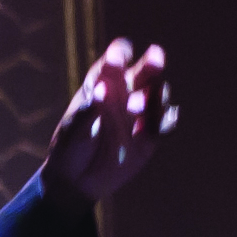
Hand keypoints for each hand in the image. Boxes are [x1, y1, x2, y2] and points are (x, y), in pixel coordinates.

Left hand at [41, 39, 177, 212]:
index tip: (116, 59)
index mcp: (100, 85)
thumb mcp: (74, 130)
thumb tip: (102, 90)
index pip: (113, 62)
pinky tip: (161, 122)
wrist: (76, 181)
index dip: (118, 56)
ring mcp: (139, 114)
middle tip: (156, 57)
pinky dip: (166, 120)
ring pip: (157, 94)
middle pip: (144, 72)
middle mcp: (123, 94)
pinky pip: (165, 123)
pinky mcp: (150, 135)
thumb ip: (88, 111)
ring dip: (155, 95)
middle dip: (152, 63)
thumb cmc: (69, 147)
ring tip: (135, 110)